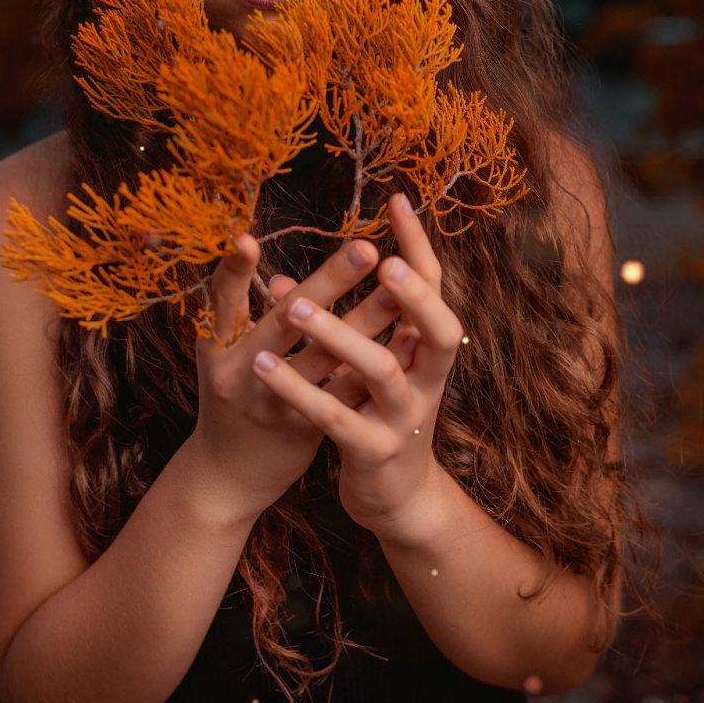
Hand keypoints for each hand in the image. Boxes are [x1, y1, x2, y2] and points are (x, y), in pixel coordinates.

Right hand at [187, 233, 404, 520]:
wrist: (228, 477)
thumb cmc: (232, 397)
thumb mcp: (225, 354)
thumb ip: (248, 315)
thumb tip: (283, 275)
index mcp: (215, 347)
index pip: (222, 301)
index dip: (233, 271)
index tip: (248, 238)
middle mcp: (238, 375)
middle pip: (284, 322)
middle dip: (327, 283)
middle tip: (365, 248)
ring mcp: (271, 406)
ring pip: (323, 357)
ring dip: (363, 321)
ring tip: (395, 288)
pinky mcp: (302, 431)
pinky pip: (343, 393)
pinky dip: (372, 365)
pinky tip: (405, 341)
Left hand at [249, 195, 462, 534]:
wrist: (396, 501)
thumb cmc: (376, 417)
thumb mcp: (368, 367)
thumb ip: (339, 325)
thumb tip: (284, 282)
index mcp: (428, 352)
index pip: (435, 290)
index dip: (420, 247)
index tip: (397, 201)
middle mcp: (428, 380)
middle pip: (438, 329)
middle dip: (411, 293)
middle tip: (377, 258)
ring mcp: (405, 418)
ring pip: (379, 370)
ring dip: (337, 334)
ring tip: (293, 304)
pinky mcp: (375, 452)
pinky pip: (336, 417)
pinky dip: (299, 389)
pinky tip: (265, 365)